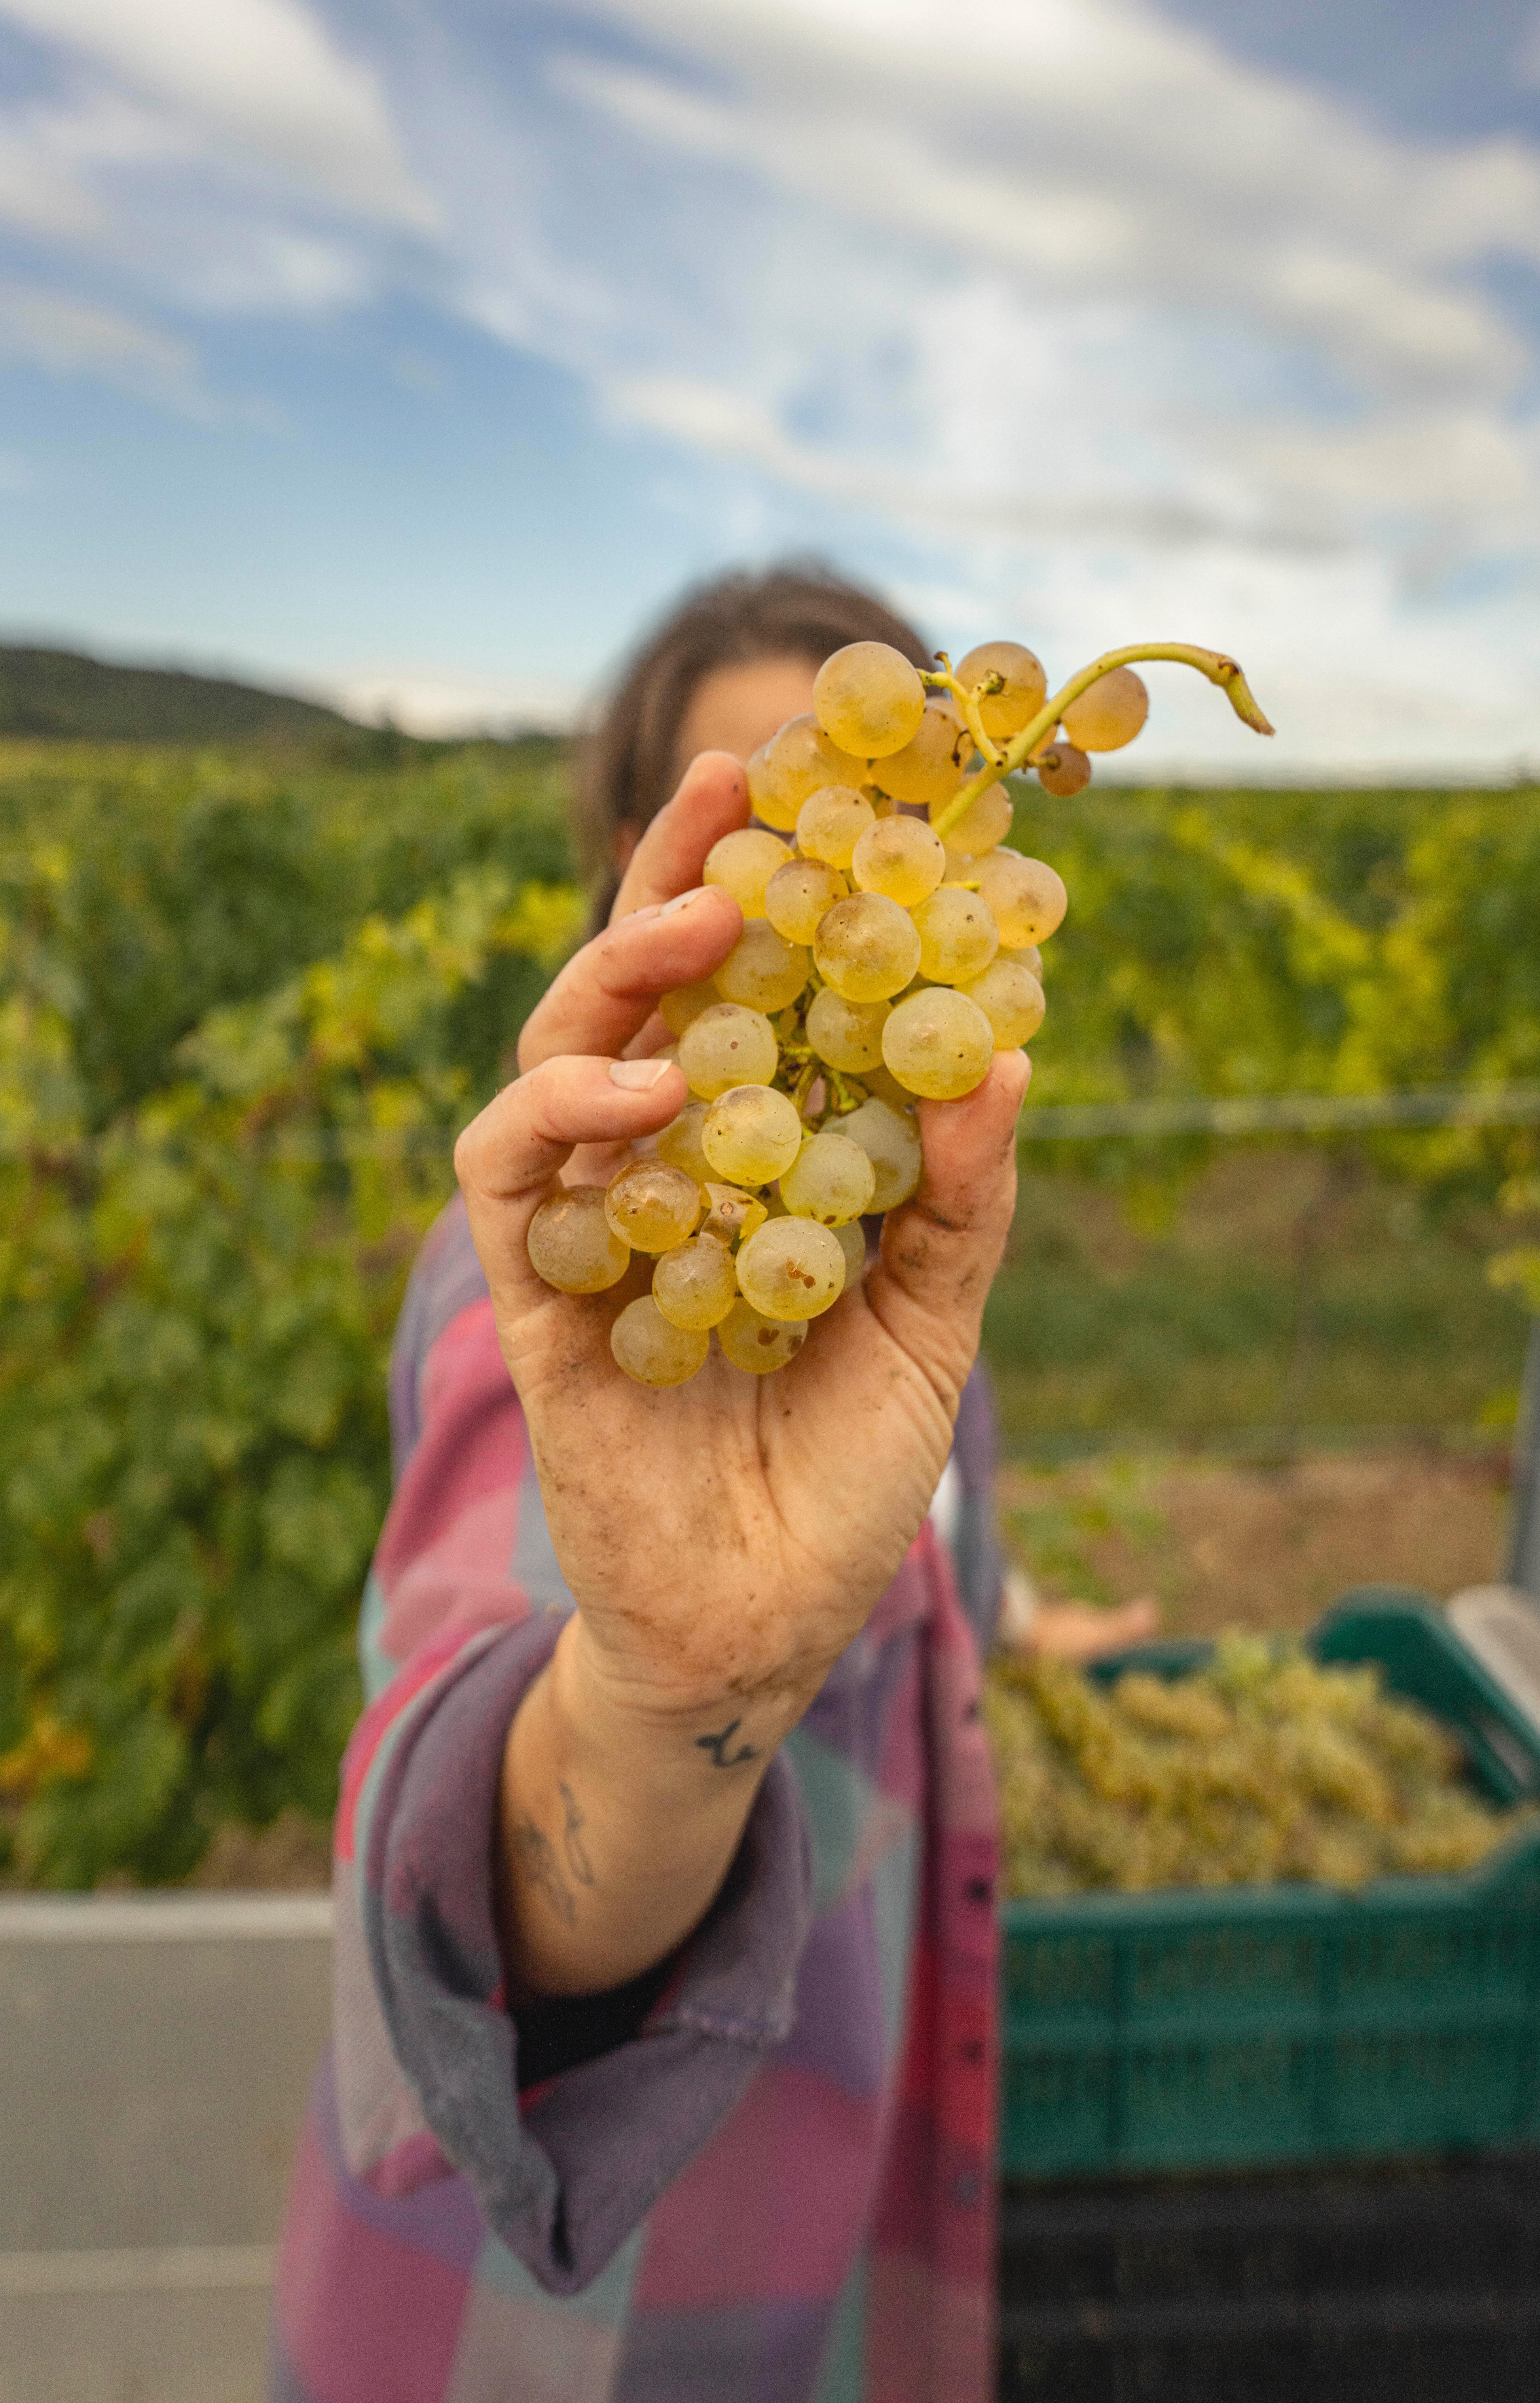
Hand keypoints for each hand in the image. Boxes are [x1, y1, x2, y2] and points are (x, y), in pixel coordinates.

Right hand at [456, 749, 1030, 1733]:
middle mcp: (660, 1167)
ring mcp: (590, 1224)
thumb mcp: (937, 1318)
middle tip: (725, 791)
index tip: (804, 785)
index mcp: (750, 1153)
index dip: (754, 885)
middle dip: (668, 877)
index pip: (738, 992)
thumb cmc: (852, 1464)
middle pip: (633, 988)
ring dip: (618, 972)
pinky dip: (567, 1110)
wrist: (775, 1617)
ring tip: (702, 925)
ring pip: (557, 1053)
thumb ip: (961, 1196)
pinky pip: (512, 1171)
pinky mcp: (535, 1292)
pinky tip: (649, 1089)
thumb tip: (1013, 1056)